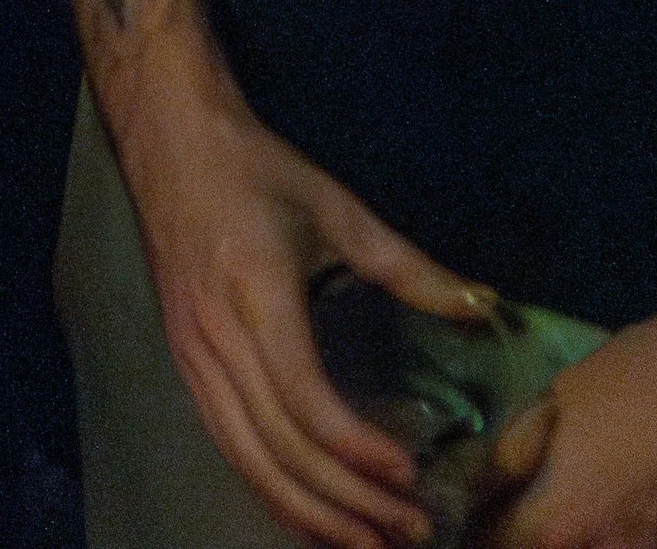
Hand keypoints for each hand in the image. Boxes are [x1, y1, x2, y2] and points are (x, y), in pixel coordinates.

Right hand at [118, 94, 498, 548]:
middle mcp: (218, 340)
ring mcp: (194, 359)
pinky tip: (311, 515)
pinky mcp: (185, 368)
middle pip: (280, 448)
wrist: (173, 146)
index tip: (409, 473)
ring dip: (309, 512)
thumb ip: (409, 266)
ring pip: (248, 461)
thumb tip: (484, 305)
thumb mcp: (338, 209)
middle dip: (345, 501)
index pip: (305, 399)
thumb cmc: (259, 173)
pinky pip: (228, 447)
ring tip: (367, 543)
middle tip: (408, 531)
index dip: (357, 449)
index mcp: (257, 295)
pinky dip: (271, 491)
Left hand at [479, 300, 656, 546]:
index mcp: (563, 522)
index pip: (499, 546)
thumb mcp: (557, 399)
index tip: (493, 515)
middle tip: (553, 515)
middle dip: (551, 538)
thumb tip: (487, 485)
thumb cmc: (639, 377)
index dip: (490, 529)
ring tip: (611, 510)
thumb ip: (516, 453)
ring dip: (604, 542)